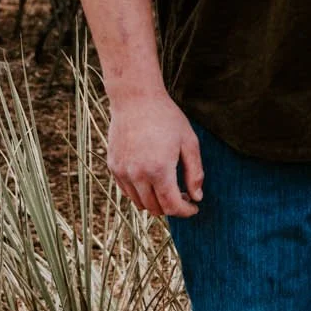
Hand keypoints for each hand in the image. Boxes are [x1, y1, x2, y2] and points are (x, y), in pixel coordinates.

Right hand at [106, 88, 203, 217]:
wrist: (135, 99)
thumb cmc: (166, 118)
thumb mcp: (189, 142)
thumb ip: (195, 173)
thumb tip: (197, 197)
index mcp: (159, 170)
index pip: (172, 206)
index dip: (186, 211)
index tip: (194, 208)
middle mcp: (137, 175)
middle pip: (156, 208)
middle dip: (173, 207)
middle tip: (185, 196)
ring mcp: (122, 172)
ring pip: (140, 203)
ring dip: (156, 202)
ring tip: (169, 188)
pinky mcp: (113, 167)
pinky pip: (128, 192)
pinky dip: (141, 193)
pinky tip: (152, 180)